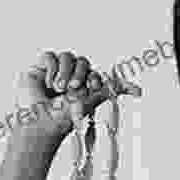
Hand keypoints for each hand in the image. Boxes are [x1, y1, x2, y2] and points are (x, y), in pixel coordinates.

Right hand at [16, 51, 140, 140]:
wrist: (43, 123)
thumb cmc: (65, 117)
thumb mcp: (93, 101)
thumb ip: (112, 90)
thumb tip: (139, 90)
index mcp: (85, 83)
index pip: (93, 71)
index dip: (94, 77)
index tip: (93, 88)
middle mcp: (71, 75)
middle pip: (82, 62)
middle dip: (80, 75)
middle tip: (74, 89)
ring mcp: (55, 71)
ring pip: (67, 56)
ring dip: (66, 72)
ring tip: (60, 89)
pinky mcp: (40, 68)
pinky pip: (49, 56)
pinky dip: (51, 70)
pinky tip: (49, 84)